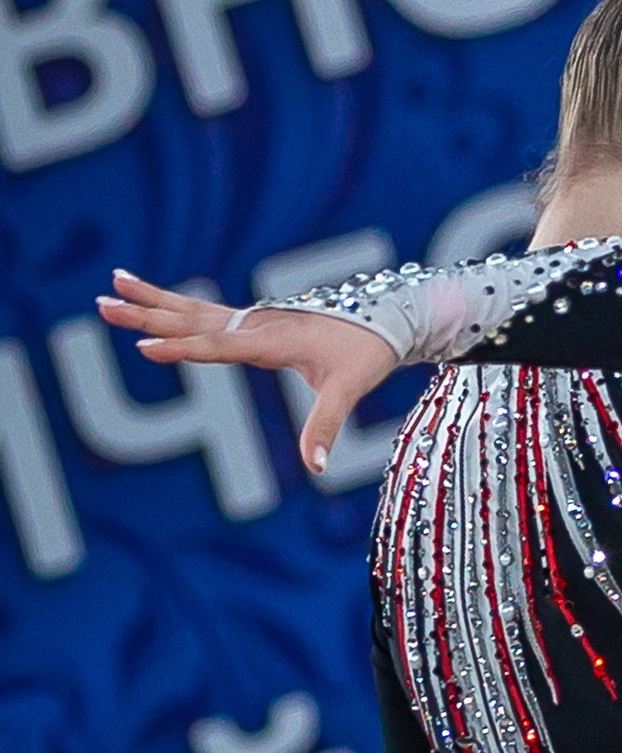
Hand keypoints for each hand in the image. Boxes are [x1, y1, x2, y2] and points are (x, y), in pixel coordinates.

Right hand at [98, 273, 395, 476]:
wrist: (387, 318)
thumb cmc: (367, 353)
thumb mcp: (348, 390)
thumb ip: (326, 426)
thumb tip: (316, 468)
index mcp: (273, 340)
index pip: (219, 345)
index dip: (183, 349)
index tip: (145, 347)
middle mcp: (256, 324)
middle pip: (192, 319)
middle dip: (147, 314)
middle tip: (102, 302)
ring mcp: (253, 318)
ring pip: (193, 309)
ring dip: (152, 299)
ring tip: (112, 283)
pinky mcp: (253, 320)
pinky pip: (205, 311)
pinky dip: (174, 303)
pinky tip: (150, 299)